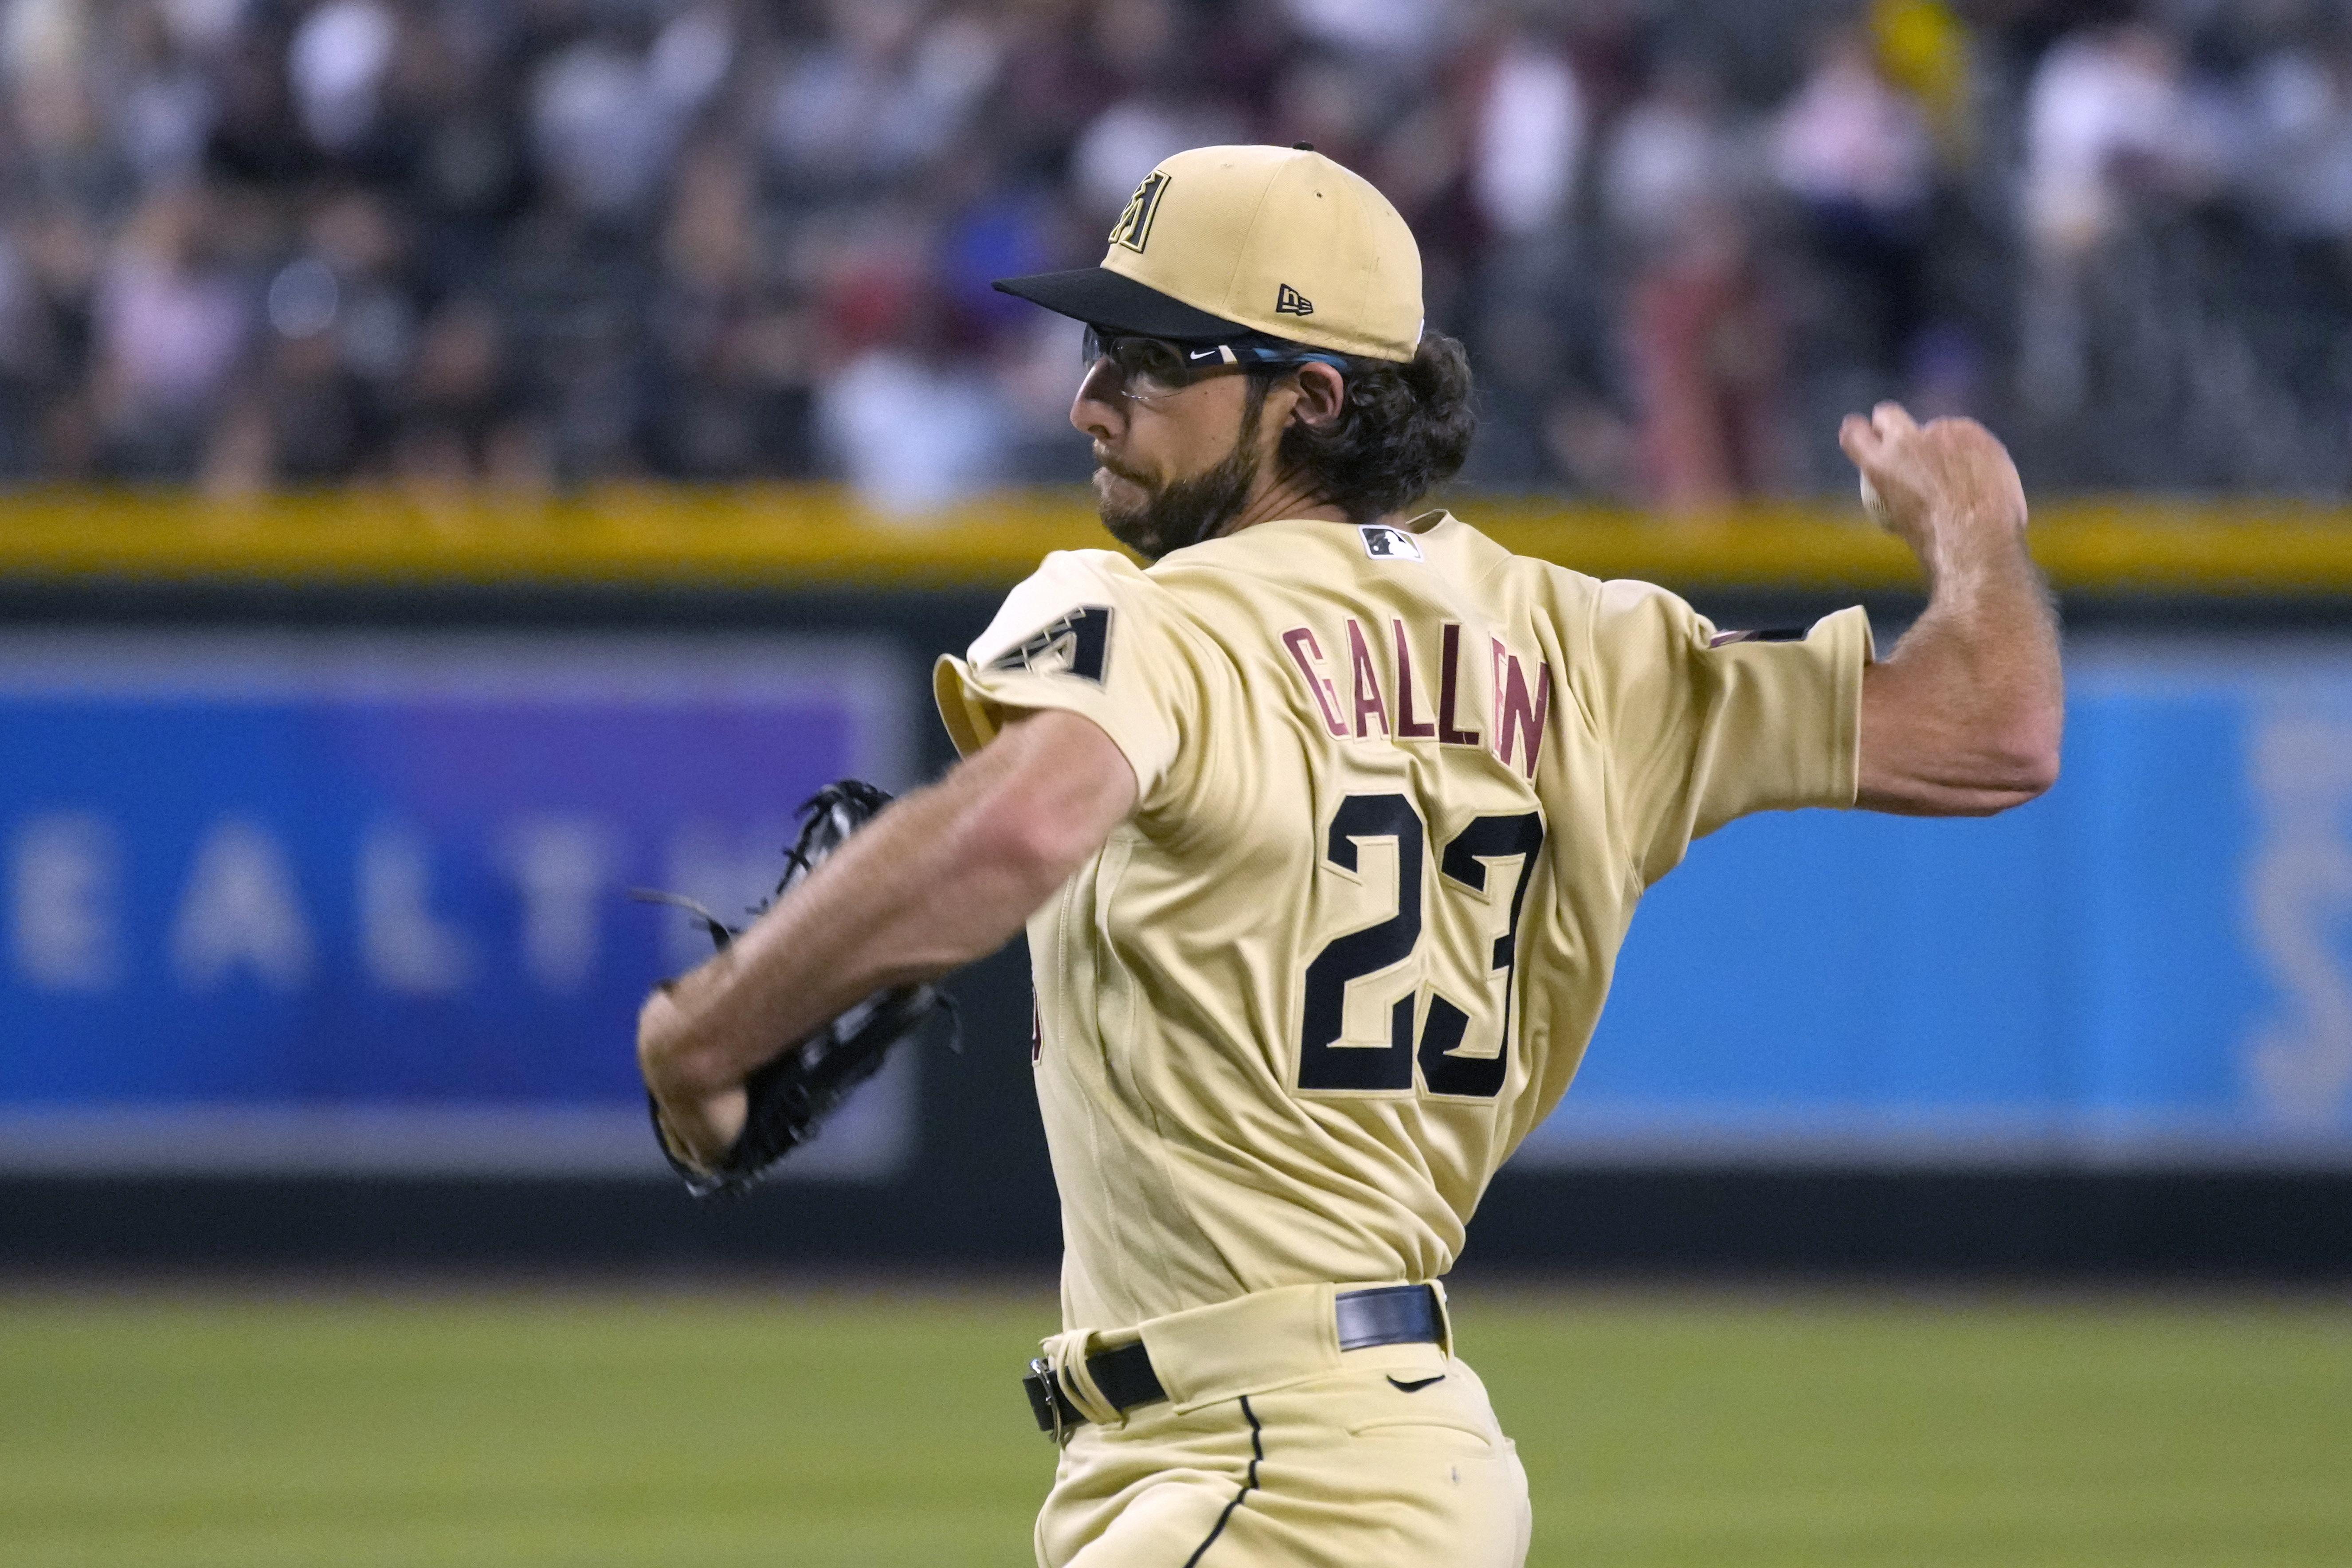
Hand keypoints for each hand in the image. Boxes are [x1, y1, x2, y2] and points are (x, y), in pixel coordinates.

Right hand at [1838, 402, 2026, 558]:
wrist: (1978, 539)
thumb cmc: (1939, 545)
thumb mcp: (1904, 522)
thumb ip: (1904, 493)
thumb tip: (1916, 488)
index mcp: (1880, 466)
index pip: (1855, 433)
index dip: (1859, 432)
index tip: (1867, 435)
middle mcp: (1906, 441)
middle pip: (1888, 414)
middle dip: (1889, 421)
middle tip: (1904, 441)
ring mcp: (1941, 432)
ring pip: (1937, 429)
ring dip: (1943, 443)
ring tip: (1960, 475)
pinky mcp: (1974, 432)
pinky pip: (1970, 437)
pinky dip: (1973, 451)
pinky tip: (1982, 476)